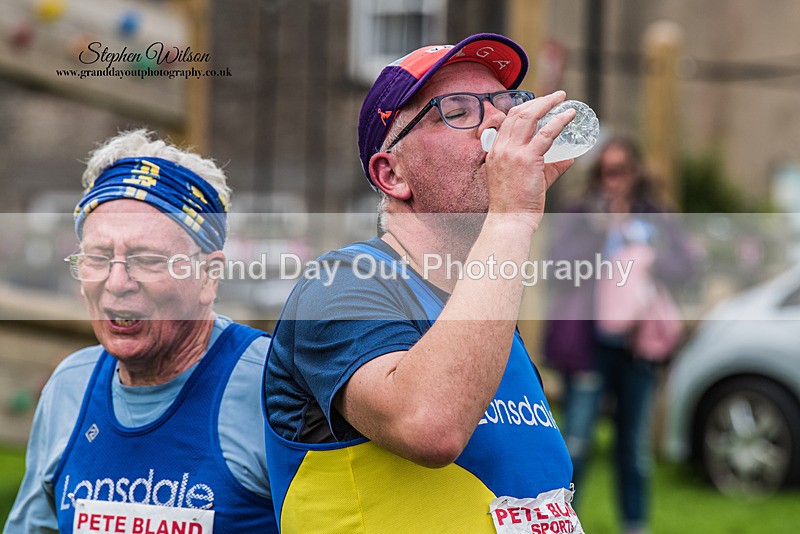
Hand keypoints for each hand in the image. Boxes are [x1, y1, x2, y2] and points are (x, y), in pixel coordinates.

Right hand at [484, 90, 575, 229]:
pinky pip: (546, 134)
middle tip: (556, 96)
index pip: (508, 121)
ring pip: (530, 117)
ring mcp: (512, 152)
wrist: (510, 219)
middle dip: (539, 101)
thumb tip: (569, 158)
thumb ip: (549, 167)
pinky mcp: (527, 159)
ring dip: (548, 103)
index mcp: (495, 151)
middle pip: (518, 114)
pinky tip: (569, 116)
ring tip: (563, 98)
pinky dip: (559, 121)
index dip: (525, 108)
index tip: (540, 104)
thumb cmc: (516, 204)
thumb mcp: (528, 179)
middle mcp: (501, 148)